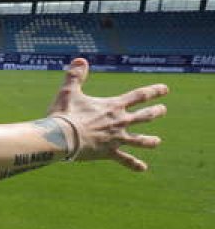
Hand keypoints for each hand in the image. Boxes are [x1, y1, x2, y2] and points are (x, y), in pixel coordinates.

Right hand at [47, 58, 166, 170]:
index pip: (139, 96)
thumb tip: (80, 60)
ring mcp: (116, 138)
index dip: (153, 92)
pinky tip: (143, 168)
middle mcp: (120, 122)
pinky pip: (125, 159)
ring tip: (157, 141)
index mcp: (113, 106)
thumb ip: (76, 75)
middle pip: (144, 116)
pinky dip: (134, 164)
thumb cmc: (65, 114)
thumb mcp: (69, 92)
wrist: (62, 137)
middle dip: (155, 112)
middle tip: (162, 110)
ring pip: (140, 140)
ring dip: (150, 141)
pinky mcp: (109, 152)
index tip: (165, 89)